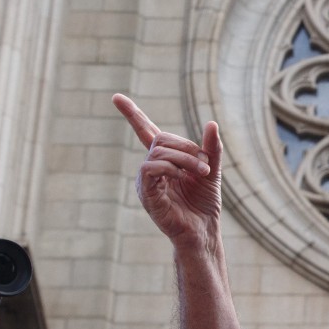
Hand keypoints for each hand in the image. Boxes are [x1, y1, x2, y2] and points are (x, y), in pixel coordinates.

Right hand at [114, 94, 221, 245]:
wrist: (203, 231)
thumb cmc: (204, 204)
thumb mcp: (212, 171)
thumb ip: (211, 148)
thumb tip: (212, 123)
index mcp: (164, 160)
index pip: (145, 131)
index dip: (132, 114)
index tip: (116, 97)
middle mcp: (151, 168)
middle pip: (161, 138)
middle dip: (187, 147)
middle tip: (206, 165)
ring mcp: (146, 180)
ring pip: (159, 152)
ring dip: (186, 158)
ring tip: (203, 172)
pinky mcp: (145, 193)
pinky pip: (150, 168)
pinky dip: (170, 168)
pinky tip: (183, 178)